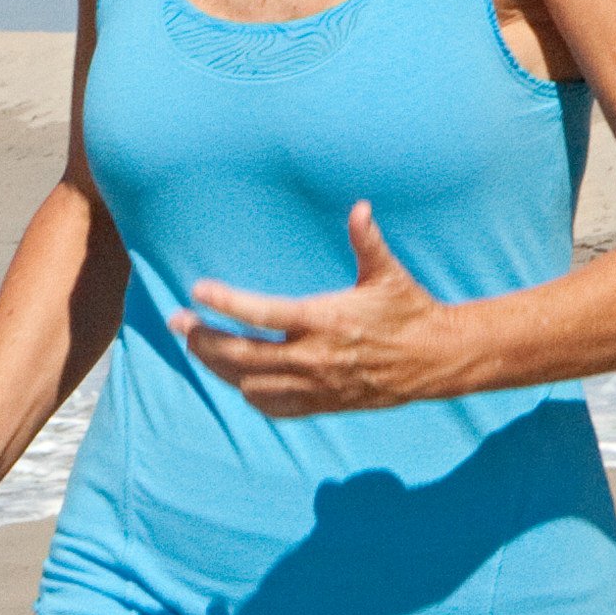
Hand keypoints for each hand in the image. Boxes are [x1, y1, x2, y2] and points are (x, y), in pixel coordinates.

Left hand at [183, 203, 464, 417]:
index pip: (263, 314)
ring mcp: (317, 385)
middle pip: (242, 355)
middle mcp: (315, 357)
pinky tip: (235, 378)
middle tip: (178, 322)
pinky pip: (274, 406)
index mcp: (326, 320)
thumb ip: (368, 241)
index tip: (197, 290)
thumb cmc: (411, 309)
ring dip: (218, 366)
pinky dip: (249, 394)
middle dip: (203, 338)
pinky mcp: (323, 403)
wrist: (437, 360)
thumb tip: (359, 207)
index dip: (227, 303)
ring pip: (249, 384)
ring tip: (196, 345)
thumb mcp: (389, 274)